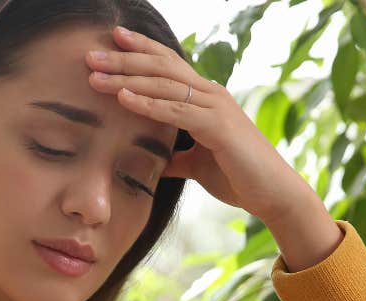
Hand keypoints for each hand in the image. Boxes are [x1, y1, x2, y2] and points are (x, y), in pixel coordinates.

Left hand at [84, 25, 306, 222]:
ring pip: (164, 85)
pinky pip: (176, 111)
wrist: (273, 194)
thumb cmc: (239, 177)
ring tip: (96, 75)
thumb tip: (156, 161)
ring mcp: (216, 107)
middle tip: (91, 54)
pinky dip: (148, 104)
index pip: (169, 65)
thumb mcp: (197, 165)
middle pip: (162, 67)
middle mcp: (211, 94)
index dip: (141, 51)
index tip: (113, 41)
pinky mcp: (218, 127)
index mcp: (206, 98)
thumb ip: (177, 157)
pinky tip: (123, 98)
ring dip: (127, 78)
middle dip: (125, 59)